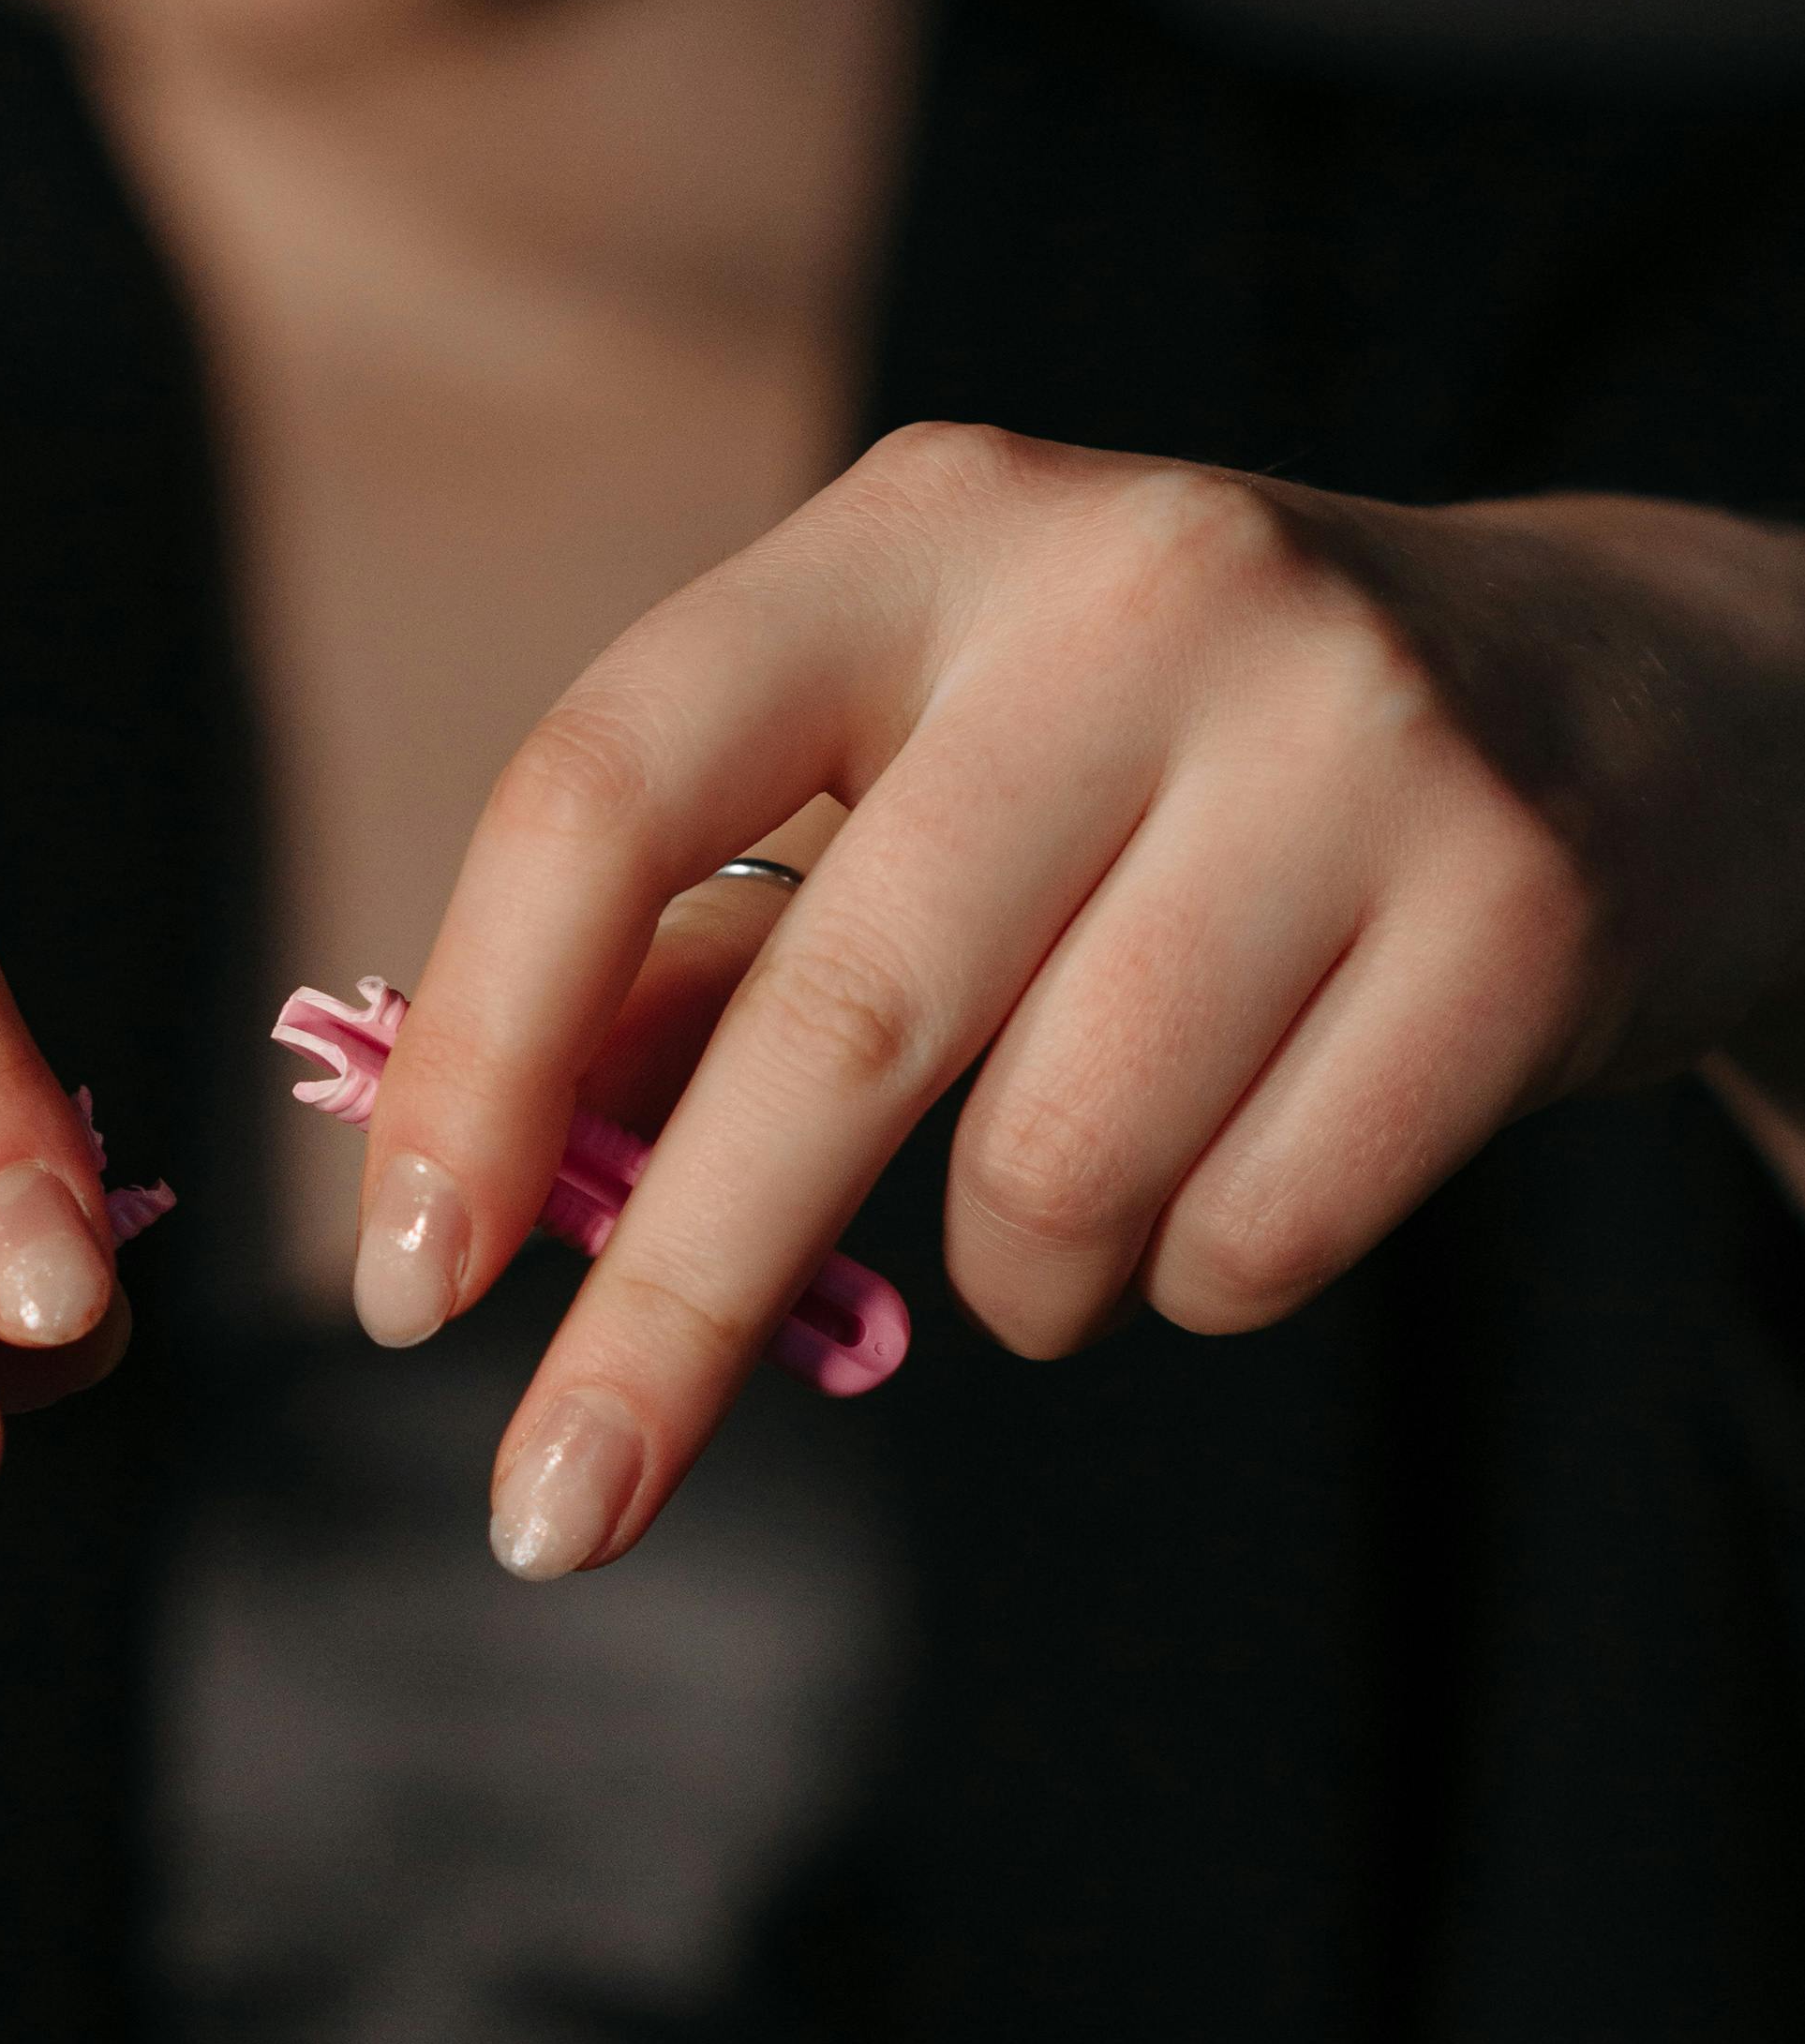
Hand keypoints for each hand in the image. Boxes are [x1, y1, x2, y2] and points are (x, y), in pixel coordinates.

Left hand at [357, 424, 1804, 1576]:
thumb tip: (464, 1177)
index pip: (612, 782)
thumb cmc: (1173, 781)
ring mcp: (1345, 738)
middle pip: (831, 1019)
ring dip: (1014, 1277)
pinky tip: (1247, 1161)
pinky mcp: (1511, 908)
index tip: (410, 1281)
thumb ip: (697, 956)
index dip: (482, 1049)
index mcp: (919, 527)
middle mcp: (1128, 590)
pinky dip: (1193, 1273)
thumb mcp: (925, 780)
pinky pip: (1248, 1230)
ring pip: (1056, 1159)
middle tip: (550, 1516)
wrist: (1631, 705)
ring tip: (1066, 1212)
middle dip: (663, 1311)